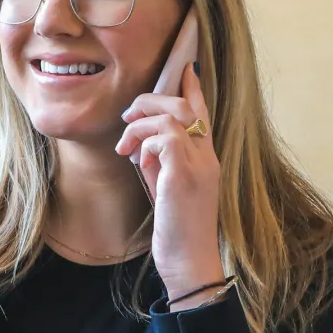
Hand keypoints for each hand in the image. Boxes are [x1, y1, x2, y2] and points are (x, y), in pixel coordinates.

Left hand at [116, 61, 223, 301]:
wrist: (190, 263)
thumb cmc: (177, 232)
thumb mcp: (167, 190)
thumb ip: (161, 164)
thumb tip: (143, 146)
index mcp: (206, 160)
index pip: (203, 113)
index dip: (192, 88)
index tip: (184, 68)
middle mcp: (207, 158)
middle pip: (185, 106)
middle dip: (151, 101)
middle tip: (127, 117)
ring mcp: (199, 166)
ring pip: (172, 116)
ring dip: (141, 124)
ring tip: (125, 145)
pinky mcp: (184, 177)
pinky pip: (165, 138)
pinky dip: (145, 143)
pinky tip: (137, 160)